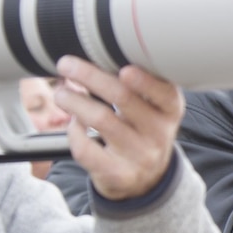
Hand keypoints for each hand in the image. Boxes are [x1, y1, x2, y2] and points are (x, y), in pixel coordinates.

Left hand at [51, 57, 183, 200]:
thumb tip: (96, 52)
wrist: (146, 180)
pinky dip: (73, 131)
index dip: (145, 82)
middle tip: (67, 64)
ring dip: (74, 101)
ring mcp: (139, 156)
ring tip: (61, 93)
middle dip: (90, 76)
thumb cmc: (142, 131)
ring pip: (100, 120)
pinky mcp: (117, 174)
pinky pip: (86, 149)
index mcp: (170, 111)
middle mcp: (159, 134)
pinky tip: (73, 123)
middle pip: (123, 99)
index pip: (163, 94)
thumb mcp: (153, 109)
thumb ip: (137, 86)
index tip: (124, 69)